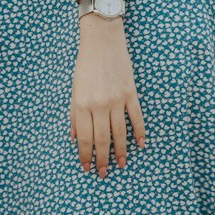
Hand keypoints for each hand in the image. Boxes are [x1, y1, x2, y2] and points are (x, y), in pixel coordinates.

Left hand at [70, 22, 145, 176]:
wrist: (102, 40)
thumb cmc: (85, 64)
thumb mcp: (74, 89)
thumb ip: (75, 114)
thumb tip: (75, 138)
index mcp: (82, 104)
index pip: (84, 137)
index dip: (85, 154)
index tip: (86, 167)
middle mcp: (99, 104)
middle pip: (101, 139)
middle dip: (102, 159)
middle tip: (103, 174)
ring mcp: (116, 99)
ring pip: (119, 132)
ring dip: (120, 151)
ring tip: (121, 165)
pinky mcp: (130, 93)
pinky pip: (136, 117)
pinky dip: (139, 132)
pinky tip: (140, 145)